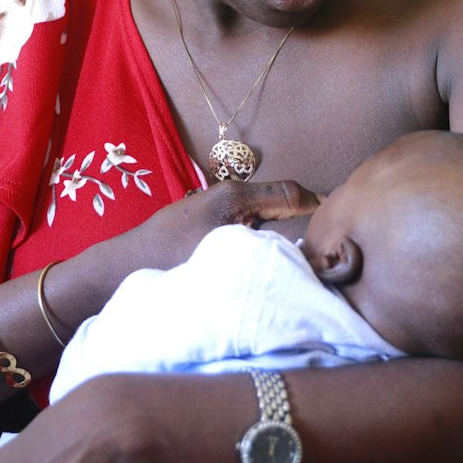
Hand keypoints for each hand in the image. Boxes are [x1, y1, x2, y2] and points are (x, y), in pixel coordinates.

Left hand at [125, 177, 320, 271]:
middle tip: (328, 247)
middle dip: (306, 218)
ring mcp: (217, 206)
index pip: (294, 193)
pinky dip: (264, 235)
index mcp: (236, 196)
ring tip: (304, 255)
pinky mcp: (207, 221)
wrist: (122, 268)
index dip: (321, 207)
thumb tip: (308, 253)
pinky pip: (248, 223)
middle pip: (282, 201)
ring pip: (266, 213)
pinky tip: (268, 258)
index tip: (340, 227)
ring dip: (284, 228)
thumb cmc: (170, 262)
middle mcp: (228, 194)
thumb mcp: (228, 256)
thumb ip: (270, 247)